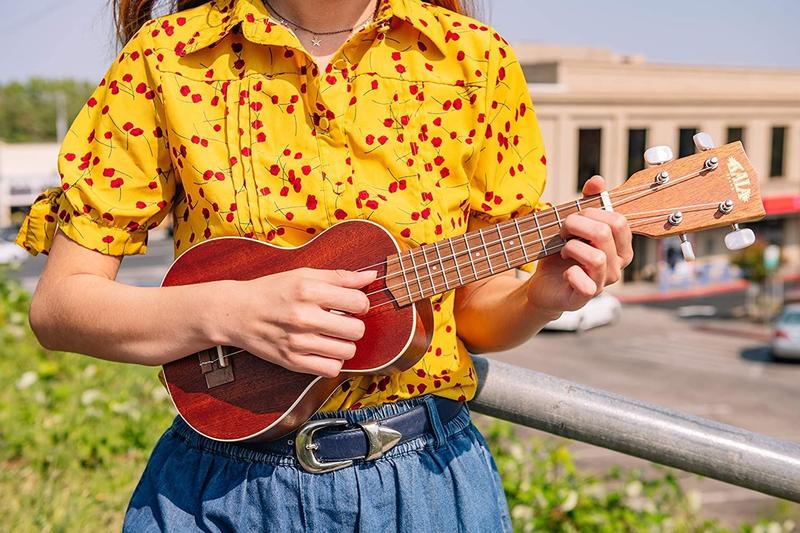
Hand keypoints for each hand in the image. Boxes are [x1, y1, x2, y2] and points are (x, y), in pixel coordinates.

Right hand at [219, 267, 375, 376]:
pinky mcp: (292, 362)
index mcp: (309, 291)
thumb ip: (339, 276)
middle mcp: (304, 317)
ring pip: (347, 351)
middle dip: (354, 325)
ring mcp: (298, 342)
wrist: (236, 313)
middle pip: (357, 330)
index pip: (358, 302)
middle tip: (342, 322)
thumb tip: (371, 276)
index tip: (350, 305)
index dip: (360, 303)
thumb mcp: (303, 275)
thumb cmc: (271, 291)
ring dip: (345, 344)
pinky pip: (331, 369)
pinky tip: (324, 351)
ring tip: (332, 336)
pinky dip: (332, 362)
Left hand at [526, 176, 632, 315]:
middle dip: (576, 225)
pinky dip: (570, 273)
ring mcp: (603, 283)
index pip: (618, 221)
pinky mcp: (586, 297)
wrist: (543, 283)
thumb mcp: (574, 225)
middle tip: (562, 231)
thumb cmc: (562, 253)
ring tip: (562, 250)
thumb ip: (588, 202)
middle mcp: (617, 266)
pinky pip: (586, 283)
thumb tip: (598, 180)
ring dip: (571, 247)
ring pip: (597, 257)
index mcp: (620, 246)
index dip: (591, 213)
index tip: (573, 217)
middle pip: (605, 233)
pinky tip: (564, 271)